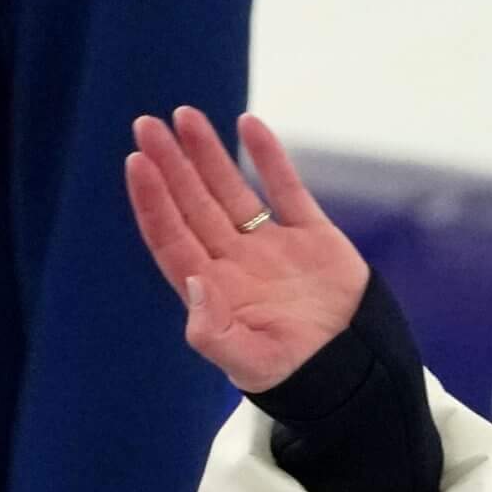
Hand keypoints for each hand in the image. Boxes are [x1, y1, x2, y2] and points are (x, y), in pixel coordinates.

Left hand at [125, 107, 370, 392]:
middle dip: (170, 164)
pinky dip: (268, 156)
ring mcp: (270, 246)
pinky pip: (285, 188)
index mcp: (212, 290)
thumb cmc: (294, 374)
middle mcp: (233, 262)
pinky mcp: (310, 236)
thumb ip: (213, 331)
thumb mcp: (247, 364)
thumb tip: (194, 282)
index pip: (171, 236)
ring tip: (185, 116)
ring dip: (208, 154)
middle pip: (192, 204)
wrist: (353, 371)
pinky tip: (248, 125)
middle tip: (146, 125)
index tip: (138, 163)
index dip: (153, 200)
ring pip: (231, 189)